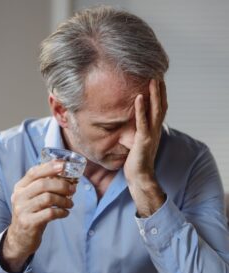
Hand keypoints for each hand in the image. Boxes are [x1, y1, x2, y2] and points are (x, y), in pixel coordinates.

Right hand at [1, 160, 75, 272]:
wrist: (20, 238)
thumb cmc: (32, 212)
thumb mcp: (33, 196)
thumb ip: (45, 184)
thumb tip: (65, 171)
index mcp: (20, 187)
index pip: (34, 172)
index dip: (49, 167)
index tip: (64, 165)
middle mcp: (19, 196)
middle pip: (43, 184)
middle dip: (62, 185)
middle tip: (73, 189)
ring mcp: (22, 210)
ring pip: (48, 198)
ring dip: (64, 200)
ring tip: (70, 203)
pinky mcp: (29, 223)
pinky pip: (50, 213)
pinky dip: (61, 212)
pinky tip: (65, 213)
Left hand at [124, 79, 167, 216]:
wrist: (140, 177)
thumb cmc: (137, 161)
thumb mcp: (140, 142)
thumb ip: (139, 132)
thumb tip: (133, 123)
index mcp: (154, 130)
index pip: (159, 109)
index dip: (160, 95)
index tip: (157, 80)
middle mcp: (156, 130)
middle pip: (161, 106)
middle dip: (160, 90)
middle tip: (158, 73)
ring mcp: (151, 134)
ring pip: (155, 111)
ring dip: (154, 94)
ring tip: (153, 79)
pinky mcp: (143, 140)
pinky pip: (142, 122)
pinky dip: (141, 109)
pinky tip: (139, 97)